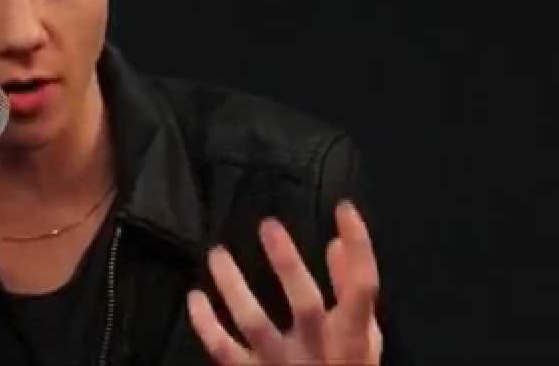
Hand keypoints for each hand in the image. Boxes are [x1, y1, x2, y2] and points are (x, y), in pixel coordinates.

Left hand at [187, 200, 382, 364]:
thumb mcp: (362, 337)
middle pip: (306, 305)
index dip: (359, 246)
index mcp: (351, 339)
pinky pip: (224, 350)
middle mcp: (318, 352)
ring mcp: (282, 365)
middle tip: (268, 225)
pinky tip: (196, 297)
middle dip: (288, 263)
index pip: (363, 288)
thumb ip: (349, 292)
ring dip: (233, 286)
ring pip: (254, 324)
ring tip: (217, 254)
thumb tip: (336, 243)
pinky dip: (206, 324)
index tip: (344, 208)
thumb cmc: (343, 365)